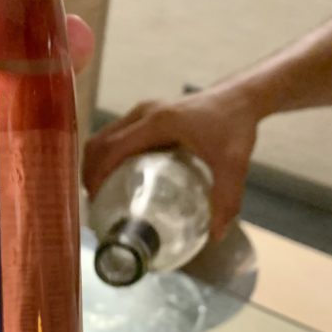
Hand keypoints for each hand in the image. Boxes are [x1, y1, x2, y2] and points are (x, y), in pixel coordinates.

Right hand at [82, 85, 258, 239]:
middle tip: (96, 204)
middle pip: (100, 142)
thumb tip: (215, 235)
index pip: (113, 148)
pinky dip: (106, 155)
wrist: (241, 97)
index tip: (96, 201)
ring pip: (103, 137)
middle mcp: (143, 113)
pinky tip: (115, 176)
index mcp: (157, 123)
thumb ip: (226, 199)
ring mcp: (142, 111)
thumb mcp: (233, 163)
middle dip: (90, 173)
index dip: (97, 174)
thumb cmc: (235, 126)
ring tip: (100, 193)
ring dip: (95, 163)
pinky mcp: (145, 114)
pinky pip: (114, 135)